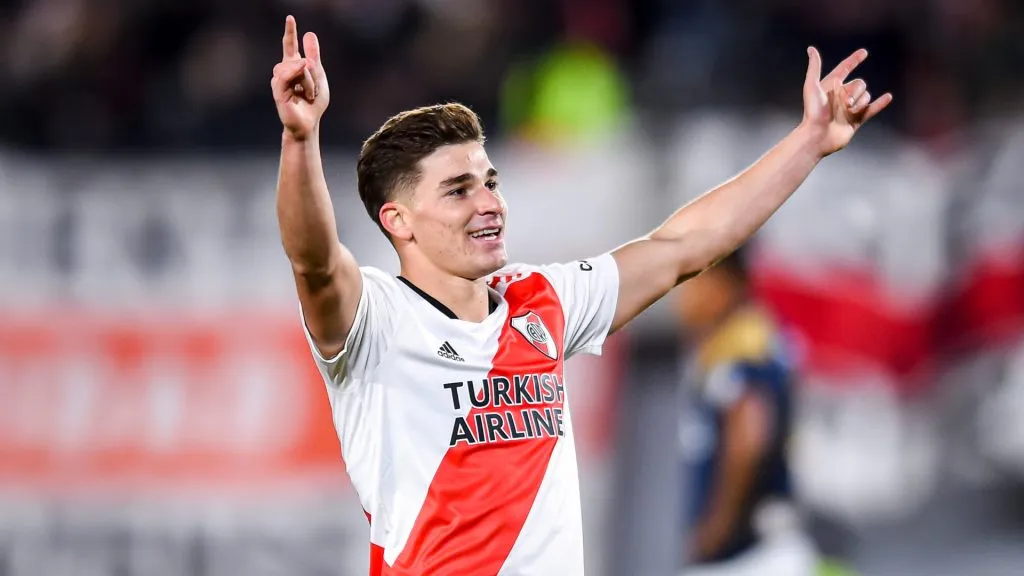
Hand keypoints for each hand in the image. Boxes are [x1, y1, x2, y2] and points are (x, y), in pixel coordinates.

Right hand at [271, 16, 329, 140]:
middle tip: (313, 91)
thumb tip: (310, 34)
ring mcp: (279, 81)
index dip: (290, 32)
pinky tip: (303, 91)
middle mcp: (283, 72)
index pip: (289, 46)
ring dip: (310, 82)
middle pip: (301, 60)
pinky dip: (300, 81)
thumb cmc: (313, 104)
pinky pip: (288, 76)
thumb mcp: (319, 77)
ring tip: (309, 96)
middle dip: (314, 73)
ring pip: (298, 68)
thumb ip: (314, 56)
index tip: (290, 18)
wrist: (308, 124)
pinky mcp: (277, 91)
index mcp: (293, 67)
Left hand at [802, 47, 892, 157]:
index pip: (845, 68)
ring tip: (849, 111)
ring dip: (860, 101)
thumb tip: (811, 49)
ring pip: (866, 95)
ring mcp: (849, 108)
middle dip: (855, 91)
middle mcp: (841, 96)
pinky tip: (888, 97)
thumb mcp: (812, 86)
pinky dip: (880, 103)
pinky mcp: (856, 120)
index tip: (864, 53)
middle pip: (859, 83)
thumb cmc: (812, 112)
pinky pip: (872, 109)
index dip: (853, 60)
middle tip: (845, 102)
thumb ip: (814, 68)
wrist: (817, 136)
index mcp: (831, 86)